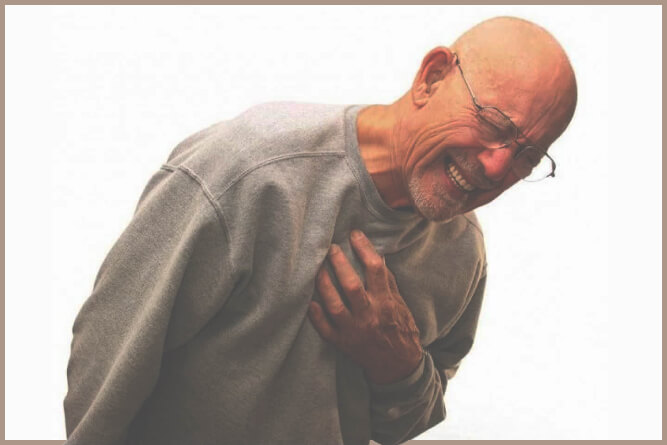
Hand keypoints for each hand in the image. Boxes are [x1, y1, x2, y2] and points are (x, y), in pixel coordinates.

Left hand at [308, 230, 423, 384]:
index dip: (364, 249)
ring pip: (334, 306)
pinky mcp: (342, 344)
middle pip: (351, 286)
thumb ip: (387, 281)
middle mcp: (369, 316)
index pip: (375, 270)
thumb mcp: (399, 303)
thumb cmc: (399, 328)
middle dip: (339, 263)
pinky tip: (310, 301)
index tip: (355, 235)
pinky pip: (324, 329)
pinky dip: (316, 315)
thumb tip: (375, 256)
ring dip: (323, 285)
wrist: (397, 365)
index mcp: (386, 303)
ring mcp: (354, 331)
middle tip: (331, 248)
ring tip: (317, 269)